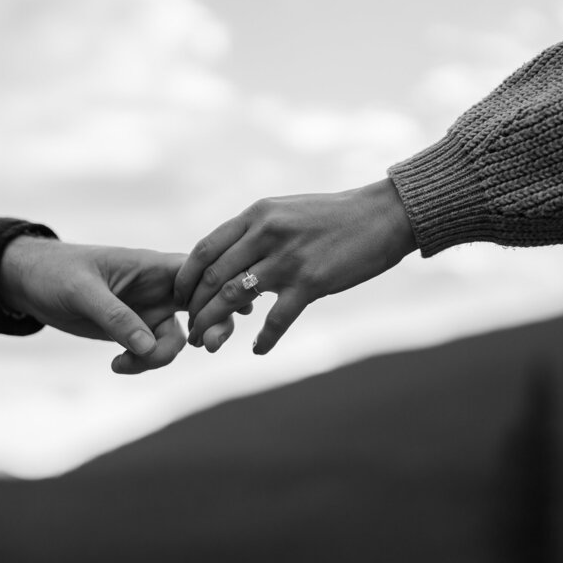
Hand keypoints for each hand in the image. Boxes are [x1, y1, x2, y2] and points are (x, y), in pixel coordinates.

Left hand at [0, 237, 239, 373]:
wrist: (28, 284)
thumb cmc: (55, 273)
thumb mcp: (82, 292)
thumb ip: (116, 317)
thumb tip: (148, 346)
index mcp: (153, 266)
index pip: (201, 274)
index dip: (221, 292)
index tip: (215, 319)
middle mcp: (158, 287)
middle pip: (205, 305)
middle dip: (213, 327)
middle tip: (208, 346)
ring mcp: (148, 310)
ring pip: (179, 338)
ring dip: (160, 357)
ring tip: (124, 363)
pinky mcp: (134, 330)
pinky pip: (153, 351)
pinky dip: (142, 363)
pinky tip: (116, 365)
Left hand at [174, 178, 416, 354]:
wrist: (382, 216)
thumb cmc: (334, 217)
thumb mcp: (286, 211)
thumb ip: (256, 231)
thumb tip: (228, 256)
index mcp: (256, 216)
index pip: (204, 250)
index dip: (186, 279)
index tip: (180, 299)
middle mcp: (266, 234)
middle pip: (213, 277)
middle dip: (196, 308)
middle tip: (191, 329)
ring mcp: (287, 259)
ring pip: (235, 299)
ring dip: (215, 325)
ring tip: (208, 343)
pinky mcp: (310, 282)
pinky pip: (276, 319)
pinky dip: (263, 340)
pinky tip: (257, 351)